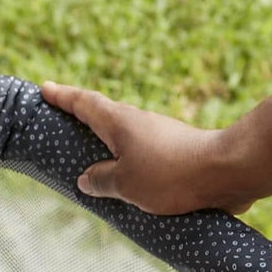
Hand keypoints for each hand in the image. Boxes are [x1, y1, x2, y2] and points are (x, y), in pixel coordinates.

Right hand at [40, 81, 257, 213]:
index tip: (45, 88)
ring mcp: (160, 135)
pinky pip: (143, 155)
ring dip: (108, 145)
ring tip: (92, 162)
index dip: (63, 97)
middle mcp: (138, 123)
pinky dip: (129, 162)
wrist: (226, 172)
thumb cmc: (171, 174)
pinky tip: (128, 183)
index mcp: (119, 123)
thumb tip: (86, 179)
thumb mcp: (126, 183)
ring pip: (125, 138)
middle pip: (104, 116)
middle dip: (83, 119)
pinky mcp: (177, 151)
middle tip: (63, 122)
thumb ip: (101, 180)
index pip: (84, 104)